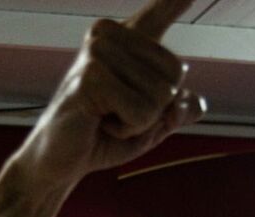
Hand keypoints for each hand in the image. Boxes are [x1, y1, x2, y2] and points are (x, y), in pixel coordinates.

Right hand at [13, 0, 204, 188]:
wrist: (59, 161)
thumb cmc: (103, 136)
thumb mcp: (150, 124)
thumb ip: (177, 110)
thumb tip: (195, 103)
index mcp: (125, 38)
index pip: (158, 12)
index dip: (172, 1)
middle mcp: (109, 35)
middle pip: (177, 73)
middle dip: (157, 108)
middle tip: (117, 114)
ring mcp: (98, 52)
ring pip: (161, 95)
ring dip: (140, 121)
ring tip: (105, 118)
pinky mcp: (91, 76)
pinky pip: (142, 112)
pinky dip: (128, 128)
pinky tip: (99, 123)